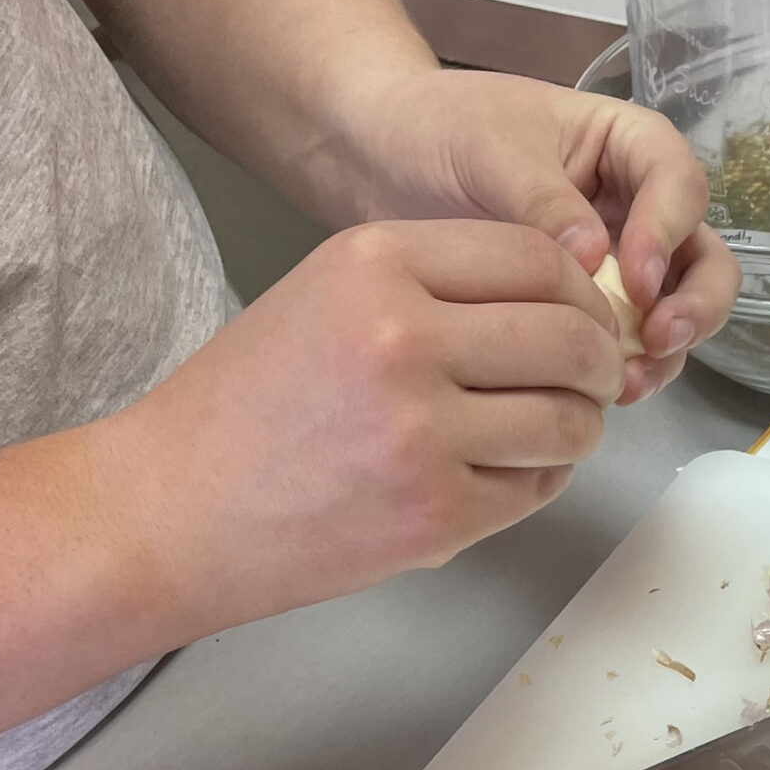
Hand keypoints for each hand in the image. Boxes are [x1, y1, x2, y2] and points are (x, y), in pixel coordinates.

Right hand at [102, 218, 623, 635]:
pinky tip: (503, 477)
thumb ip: (434, 288)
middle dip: (600, 362)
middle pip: (569, 336)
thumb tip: (557, 305)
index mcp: (377, 263)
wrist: (169, 510)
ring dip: (578, 428)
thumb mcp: (325, 297)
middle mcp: (405, 336)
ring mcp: (423, 430)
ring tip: (553, 433)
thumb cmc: (243, 409)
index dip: (581, 292)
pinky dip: (536, 484)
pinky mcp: (436, 513)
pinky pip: (535, 489)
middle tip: (594, 382)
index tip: (584, 318)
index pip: (537, 256)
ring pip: (568, 420)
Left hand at [321, 70, 739, 404]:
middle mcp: (635, 207)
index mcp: (625, 147)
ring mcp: (616, 265)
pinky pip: (626, 346)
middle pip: (701, 258)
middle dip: (694, 304)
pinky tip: (597, 394)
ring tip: (622, 382)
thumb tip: (595, 259)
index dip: (669, 232)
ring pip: (674, 311)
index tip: (637, 278)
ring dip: (663, 351)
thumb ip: (545, 200)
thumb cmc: (440, 130)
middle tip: (657, 338)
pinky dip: (624, 371)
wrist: (378, 162)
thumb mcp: (492, 150)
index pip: (679, 184)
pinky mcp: (586, 312)